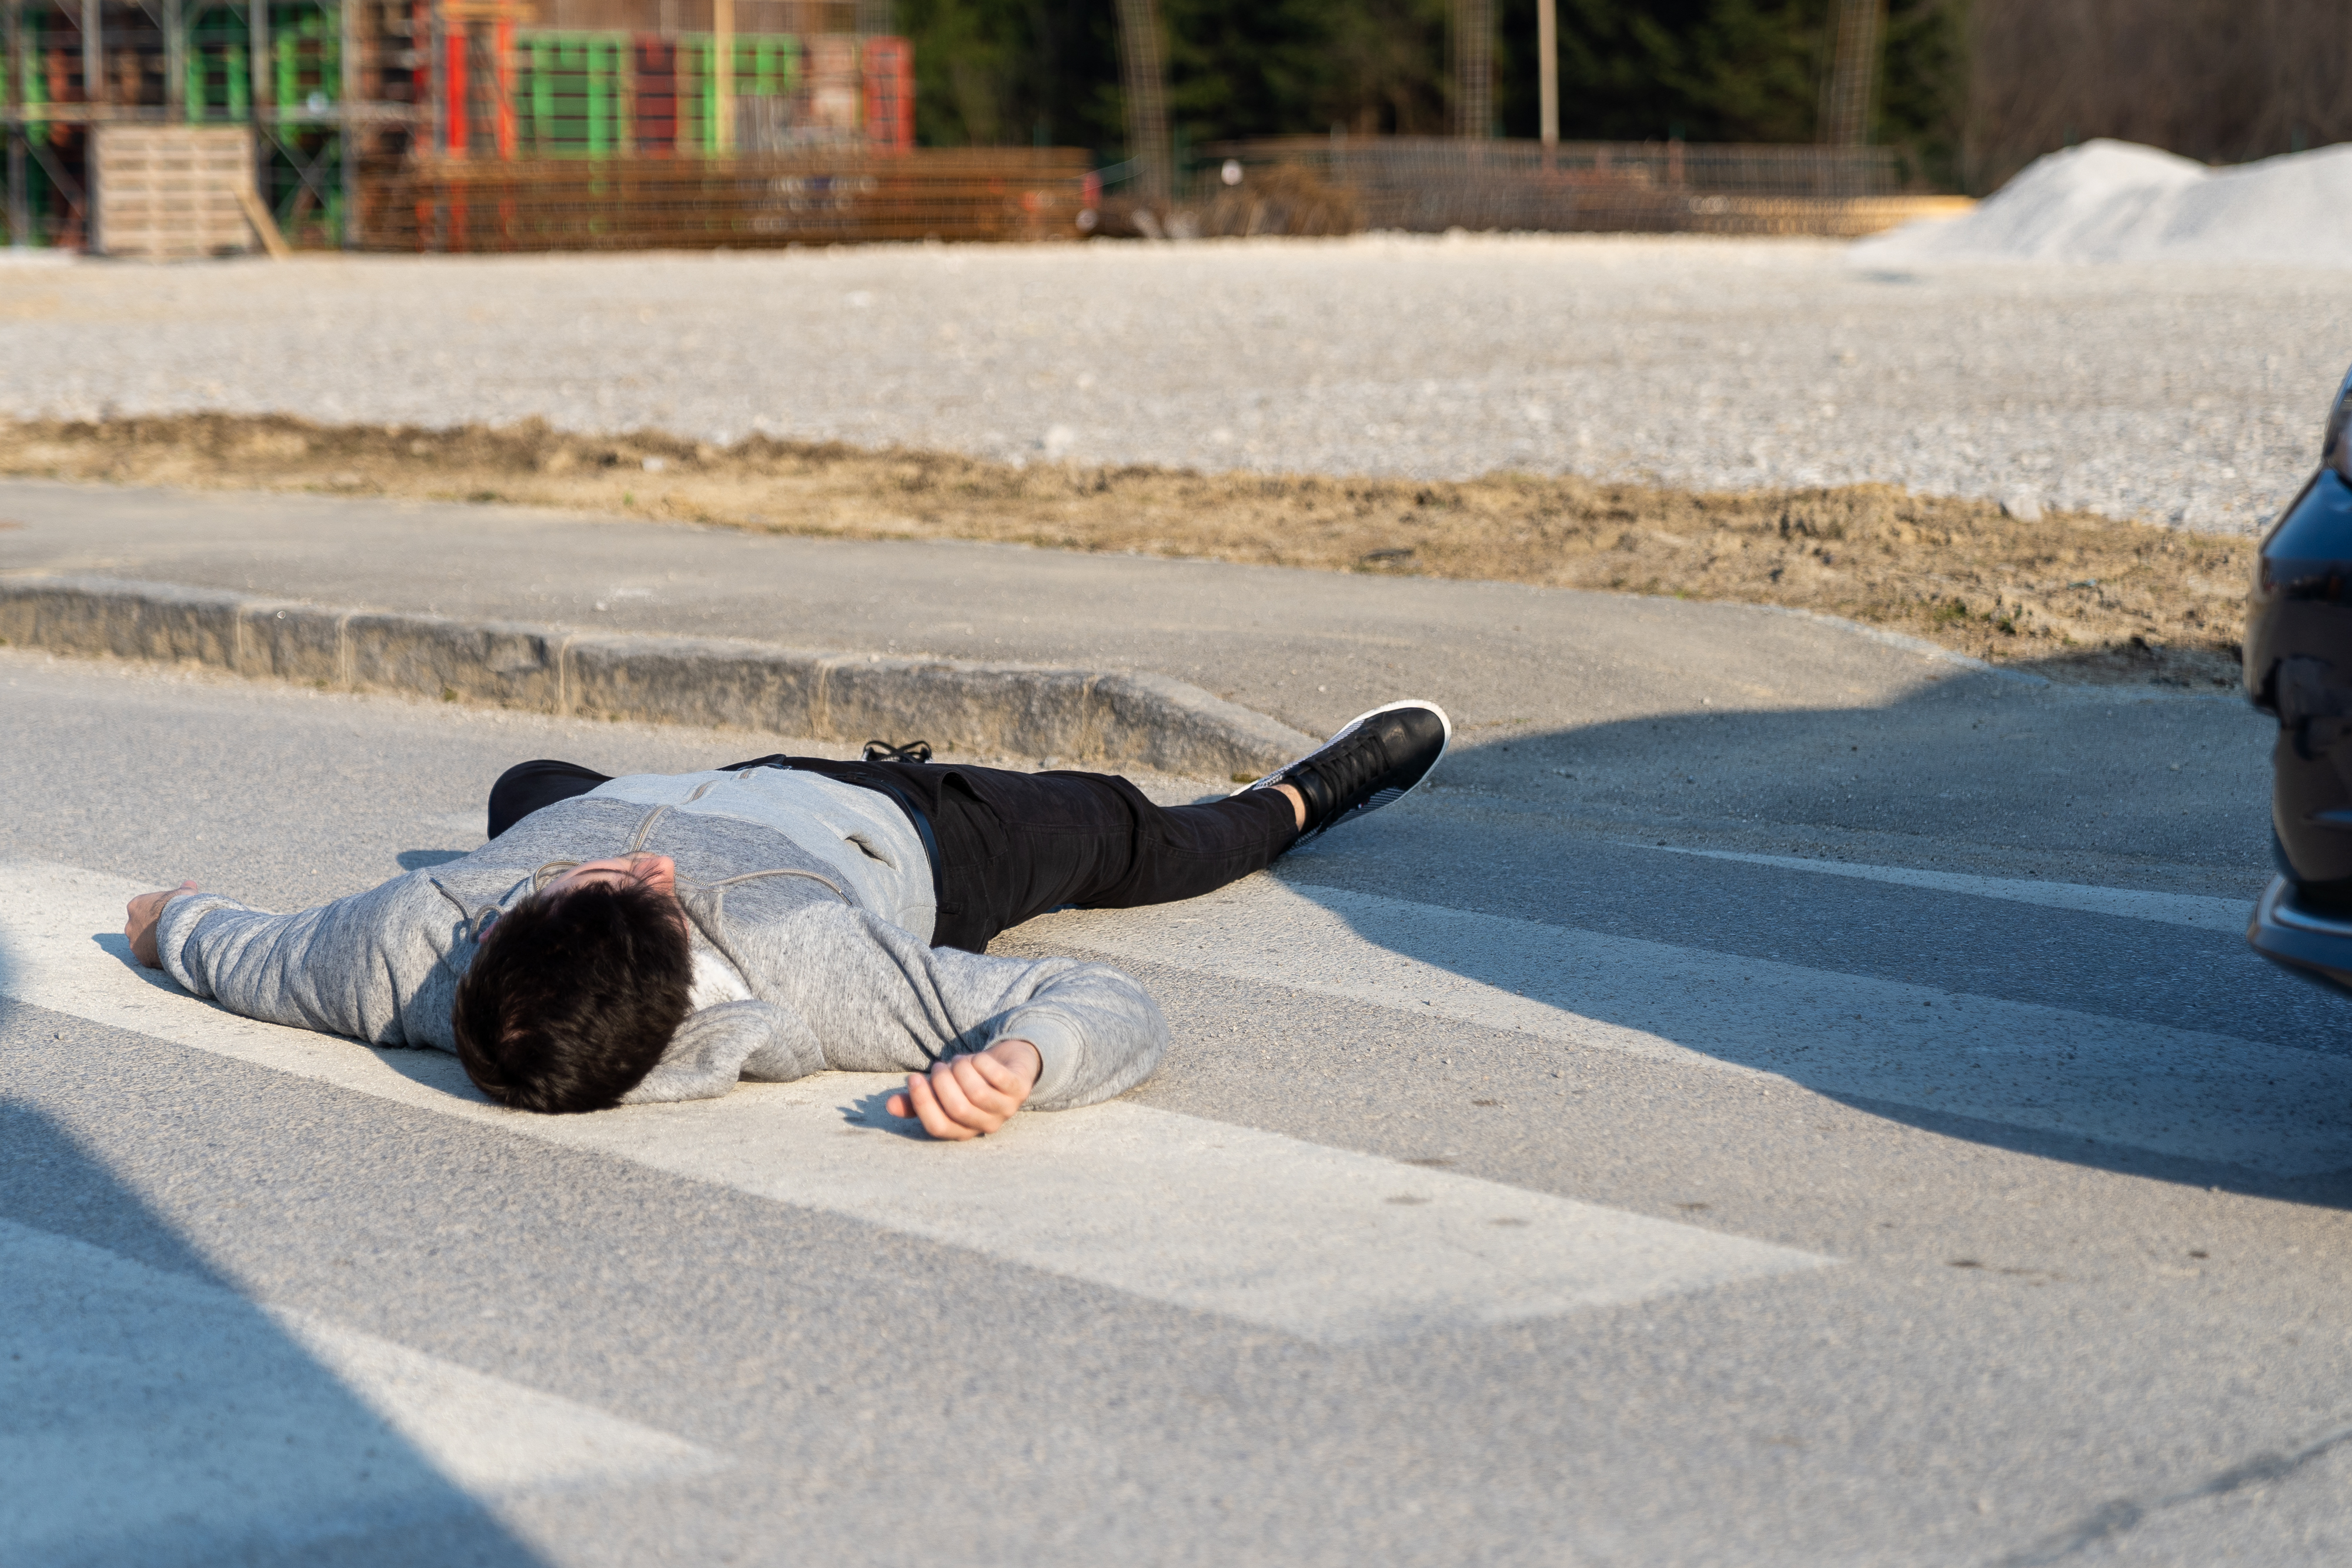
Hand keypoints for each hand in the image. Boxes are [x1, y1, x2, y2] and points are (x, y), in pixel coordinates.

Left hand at [125, 881, 198, 968]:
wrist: (183, 929)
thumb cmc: (182, 908)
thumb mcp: (185, 894)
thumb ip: (185, 889)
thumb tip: (190, 884)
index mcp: (136, 906)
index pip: (144, 907)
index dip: (158, 910)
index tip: (171, 912)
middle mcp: (130, 924)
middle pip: (141, 926)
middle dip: (153, 927)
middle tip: (171, 928)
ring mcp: (135, 942)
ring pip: (143, 943)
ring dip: (154, 942)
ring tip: (173, 942)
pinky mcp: (143, 957)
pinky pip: (150, 956)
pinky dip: (159, 955)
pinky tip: (172, 952)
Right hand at [886, 1039, 1041, 1140]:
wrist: (1009, 1065)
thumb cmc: (969, 1081)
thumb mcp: (942, 1091)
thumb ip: (916, 1100)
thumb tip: (889, 1106)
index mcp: (963, 1130)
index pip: (937, 1127)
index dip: (922, 1103)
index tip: (913, 1078)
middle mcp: (986, 1125)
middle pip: (957, 1109)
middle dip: (942, 1082)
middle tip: (939, 1066)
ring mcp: (1007, 1109)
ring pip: (977, 1093)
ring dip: (961, 1070)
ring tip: (958, 1061)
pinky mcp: (1021, 1089)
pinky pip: (998, 1077)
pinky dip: (982, 1063)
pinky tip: (977, 1059)